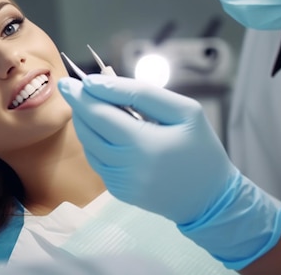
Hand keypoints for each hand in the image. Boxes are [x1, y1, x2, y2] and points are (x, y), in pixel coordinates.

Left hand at [58, 74, 280, 269]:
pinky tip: (104, 129)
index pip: (101, 114)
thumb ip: (142, 93)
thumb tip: (101, 83)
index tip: (69, 80)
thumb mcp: (185, 111)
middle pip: (89, 129)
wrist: (211, 199)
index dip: (83, 96)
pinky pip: (98, 161)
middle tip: (70, 86)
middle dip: (78, 105)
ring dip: (85, 123)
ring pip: (89, 145)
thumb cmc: (201, 149)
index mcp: (144, 144)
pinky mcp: (119, 191)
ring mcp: (120, 183)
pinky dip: (95, 142)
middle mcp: (126, 166)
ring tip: (88, 104)